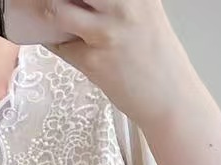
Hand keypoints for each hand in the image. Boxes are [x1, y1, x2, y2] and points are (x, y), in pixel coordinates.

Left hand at [37, 0, 193, 126]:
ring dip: (50, 12)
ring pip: (57, 9)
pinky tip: (66, 44)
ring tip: (55, 16)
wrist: (170, 99)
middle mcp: (123, 4)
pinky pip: (60, 46)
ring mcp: (107, 32)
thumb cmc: (157, 57)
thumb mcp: (145, 11)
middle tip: (59, 0)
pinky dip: (58, 44)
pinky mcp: (93, 60)